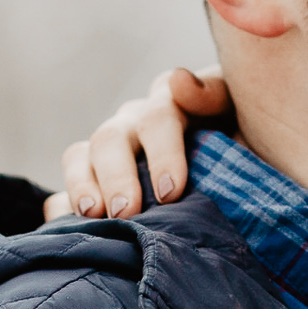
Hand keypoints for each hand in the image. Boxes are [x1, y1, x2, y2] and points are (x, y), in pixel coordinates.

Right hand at [42, 66, 230, 219]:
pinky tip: (66, 226)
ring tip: (93, 216)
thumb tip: (178, 82)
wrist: (237, 192)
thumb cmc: (246, 152)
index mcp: (170, 106)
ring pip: (81, 156)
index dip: (162, 151)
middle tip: (127, 212)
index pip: (159, 115)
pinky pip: (64, 192)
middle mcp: (133, 125)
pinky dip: (61, 208)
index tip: (171, 192)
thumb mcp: (239, 118)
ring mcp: (109, 155)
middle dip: (117, 176)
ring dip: (83, 185)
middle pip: (112, 138)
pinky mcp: (91, 186)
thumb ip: (213, 96)